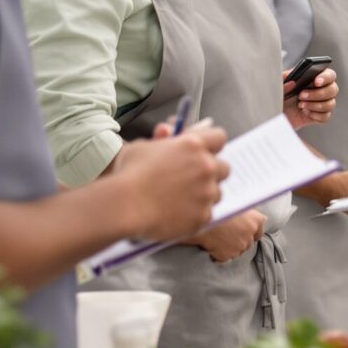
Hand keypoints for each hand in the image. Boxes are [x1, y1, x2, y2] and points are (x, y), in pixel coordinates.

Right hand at [114, 122, 228, 242]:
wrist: (123, 206)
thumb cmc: (128, 173)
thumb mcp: (142, 147)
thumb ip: (161, 140)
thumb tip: (168, 132)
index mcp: (193, 145)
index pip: (219, 138)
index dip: (211, 144)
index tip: (204, 151)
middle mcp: (206, 167)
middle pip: (224, 168)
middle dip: (211, 172)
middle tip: (193, 178)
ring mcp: (207, 192)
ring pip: (216, 193)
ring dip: (204, 195)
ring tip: (180, 199)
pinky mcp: (203, 215)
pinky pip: (206, 213)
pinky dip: (194, 214)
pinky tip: (175, 214)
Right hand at [192, 210, 264, 262]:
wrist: (202, 218)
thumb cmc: (217, 207)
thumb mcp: (236, 204)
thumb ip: (245, 214)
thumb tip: (251, 219)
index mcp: (256, 221)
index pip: (258, 233)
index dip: (249, 234)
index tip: (243, 233)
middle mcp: (251, 234)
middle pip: (247, 244)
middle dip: (238, 242)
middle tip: (225, 235)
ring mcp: (240, 246)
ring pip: (236, 252)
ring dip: (228, 248)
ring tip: (216, 238)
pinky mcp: (228, 255)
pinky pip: (223, 258)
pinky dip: (217, 254)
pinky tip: (210, 245)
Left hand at [283, 67, 337, 128]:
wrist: (276, 112)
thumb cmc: (279, 95)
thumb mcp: (277, 85)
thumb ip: (283, 80)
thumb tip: (293, 82)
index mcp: (315, 77)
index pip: (330, 75)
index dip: (326, 77)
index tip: (316, 82)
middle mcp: (322, 89)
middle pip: (333, 90)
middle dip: (317, 94)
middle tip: (301, 95)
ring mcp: (322, 103)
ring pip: (330, 104)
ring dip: (315, 105)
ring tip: (301, 105)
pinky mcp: (319, 116)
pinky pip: (325, 117)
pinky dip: (315, 115)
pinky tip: (305, 113)